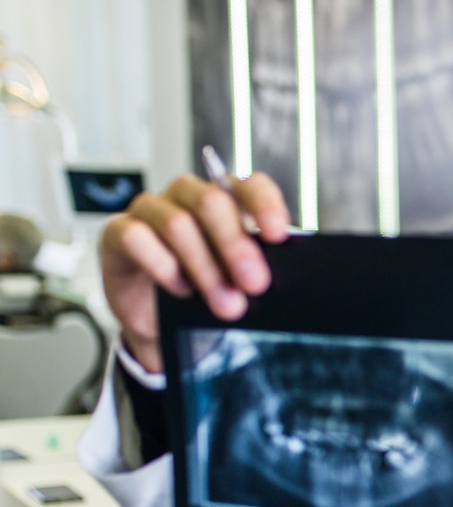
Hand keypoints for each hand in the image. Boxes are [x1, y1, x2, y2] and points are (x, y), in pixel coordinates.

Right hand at [99, 173, 289, 373]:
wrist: (160, 322)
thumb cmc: (204, 292)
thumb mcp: (237, 281)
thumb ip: (254, 268)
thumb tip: (273, 275)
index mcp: (226, 201)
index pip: (248, 185)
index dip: (264, 205)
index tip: (278, 235)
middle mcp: (188, 197)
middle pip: (211, 202)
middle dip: (236, 245)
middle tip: (254, 283)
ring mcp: (151, 210)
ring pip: (177, 223)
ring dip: (205, 268)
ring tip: (226, 304)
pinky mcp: (119, 232)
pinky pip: (138, 238)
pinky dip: (163, 266)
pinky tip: (180, 289)